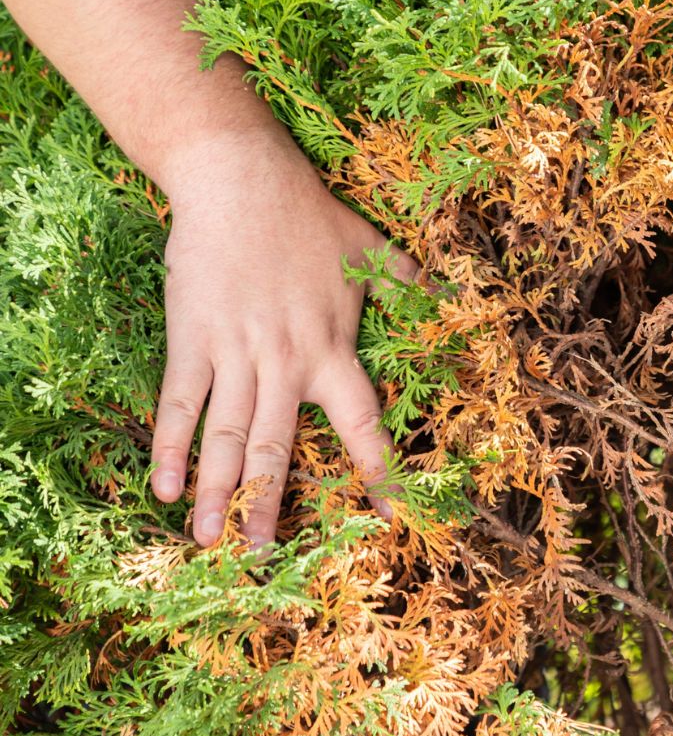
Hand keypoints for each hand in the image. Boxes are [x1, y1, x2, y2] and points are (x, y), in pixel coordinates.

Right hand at [147, 133, 417, 549]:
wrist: (241, 180)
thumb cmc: (308, 213)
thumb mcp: (371, 247)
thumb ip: (406, 281)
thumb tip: (449, 291)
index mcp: (334, 348)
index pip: (363, 422)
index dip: (380, 470)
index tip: (394, 516)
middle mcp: (287, 362)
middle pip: (278, 446)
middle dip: (269, 503)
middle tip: (261, 555)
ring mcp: (236, 353)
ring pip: (226, 435)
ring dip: (216, 491)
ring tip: (208, 539)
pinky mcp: (192, 339)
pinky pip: (179, 402)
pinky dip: (169, 446)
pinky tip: (162, 486)